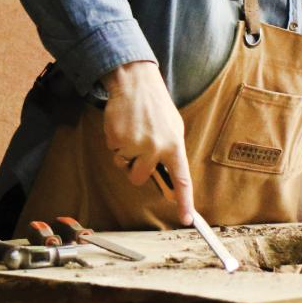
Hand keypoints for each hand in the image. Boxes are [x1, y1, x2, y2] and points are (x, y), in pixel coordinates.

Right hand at [100, 61, 194, 225]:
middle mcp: (156, 147)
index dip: (185, 202)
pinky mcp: (117, 139)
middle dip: (136, 168)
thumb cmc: (155, 107)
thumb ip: (172, 153)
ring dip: (125, 155)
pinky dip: (116, 143)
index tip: (186, 219)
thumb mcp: (173, 128)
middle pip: (140, 178)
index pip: (182, 180)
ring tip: (132, 132)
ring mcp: (135, 144)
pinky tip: (123, 126)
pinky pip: (114, 152)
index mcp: (174, 145)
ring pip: (125, 167)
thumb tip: (172, 181)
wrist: (135, 83)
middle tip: (139, 147)